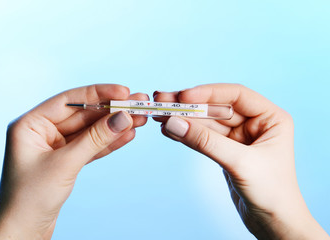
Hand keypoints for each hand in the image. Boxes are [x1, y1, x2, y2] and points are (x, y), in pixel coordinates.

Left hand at [0, 84, 147, 239]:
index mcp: (31, 124)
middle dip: (111, 111)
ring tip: (140, 119)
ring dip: (114, 126)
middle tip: (137, 104)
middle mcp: (43, 131)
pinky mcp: (67, 161)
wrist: (24, 232)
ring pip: (90, 131)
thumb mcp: (65, 164)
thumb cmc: (30, 198)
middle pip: (84, 115)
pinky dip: (109, 142)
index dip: (98, 94)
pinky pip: (91, 146)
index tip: (123, 92)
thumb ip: (95, 139)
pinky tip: (127, 135)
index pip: (70, 100)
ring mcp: (56, 146)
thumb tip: (122, 118)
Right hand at [154, 84, 328, 239]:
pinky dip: (186, 134)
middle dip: (189, 106)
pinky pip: (203, 137)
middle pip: (216, 108)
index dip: (208, 93)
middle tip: (163, 100)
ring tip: (159, 114)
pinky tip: (169, 130)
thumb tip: (173, 123)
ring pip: (207, 123)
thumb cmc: (271, 192)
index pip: (236, 95)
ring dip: (183, 119)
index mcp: (270, 117)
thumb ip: (205, 142)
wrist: (274, 224)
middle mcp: (255, 123)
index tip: (183, 96)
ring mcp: (239, 137)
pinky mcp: (226, 151)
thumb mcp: (239, 162)